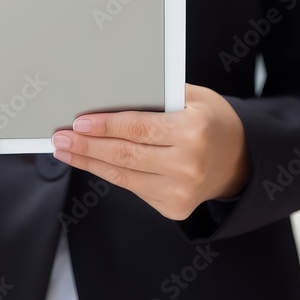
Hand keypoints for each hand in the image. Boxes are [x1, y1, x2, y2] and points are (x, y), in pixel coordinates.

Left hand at [51, 84, 249, 220]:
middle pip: (124, 154)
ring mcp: (181, 190)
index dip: (104, 126)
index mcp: (193, 130)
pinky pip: (132, 188)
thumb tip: (112, 92)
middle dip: (87, 146)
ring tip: (66, 151)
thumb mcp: (195, 97)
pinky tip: (91, 163)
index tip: (78, 122)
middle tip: (60, 138)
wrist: (238, 161)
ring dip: (89, 163)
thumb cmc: (212, 122)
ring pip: (123, 175)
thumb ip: (159, 94)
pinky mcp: (173, 208)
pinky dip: (108, 174)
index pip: (138, 128)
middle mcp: (188, 163)